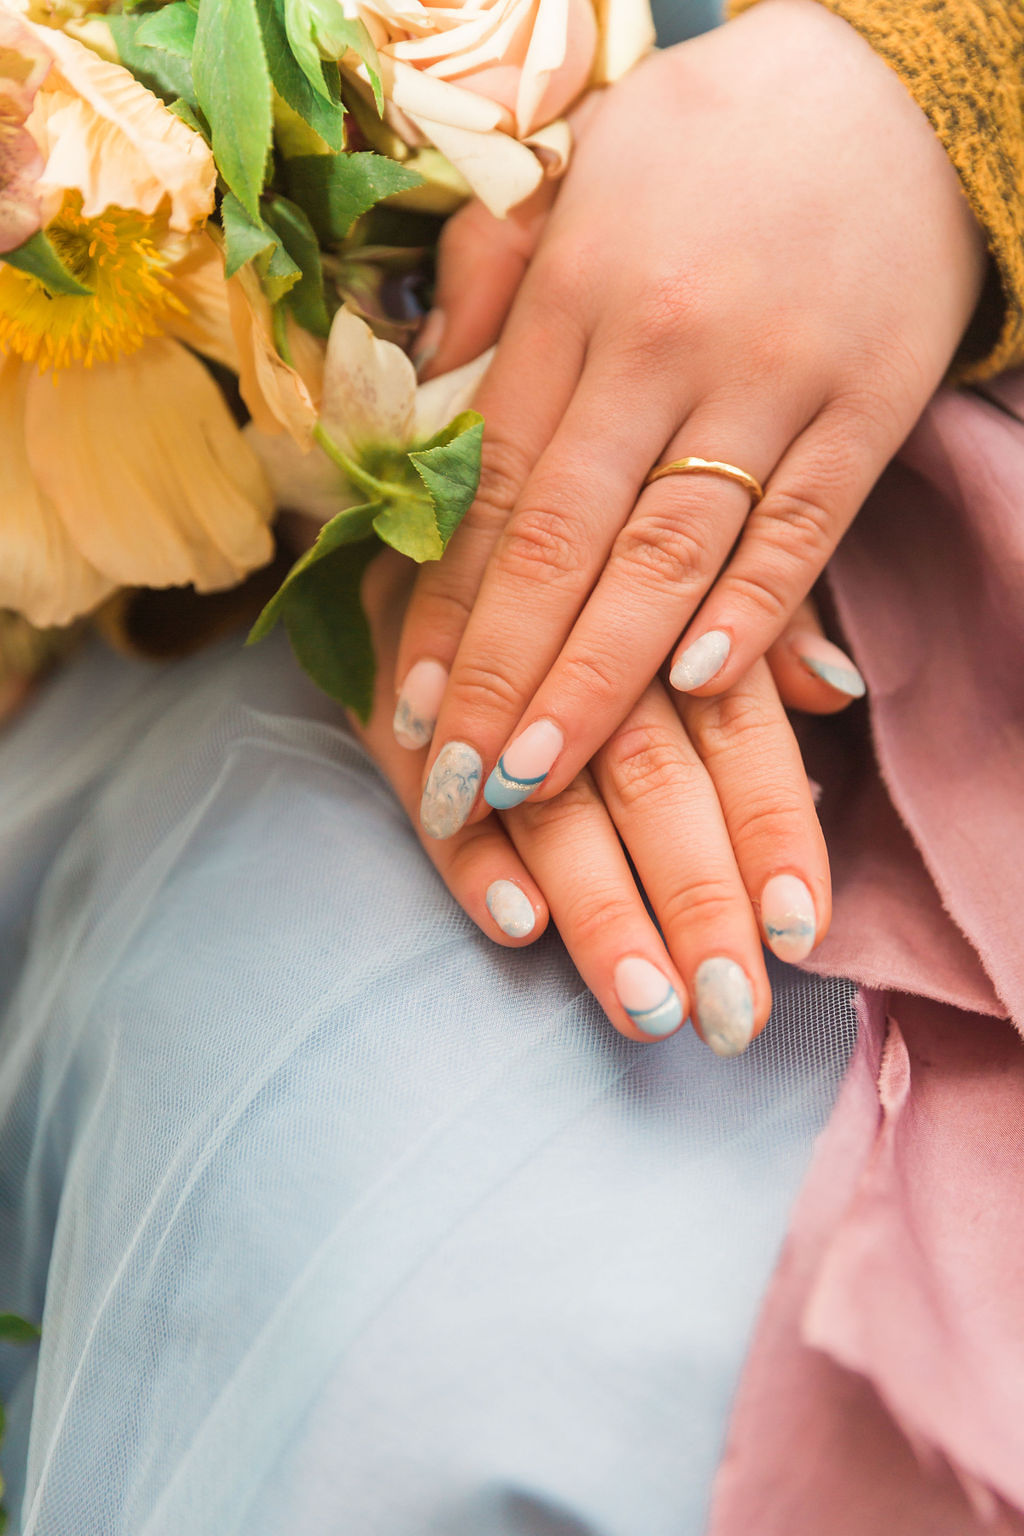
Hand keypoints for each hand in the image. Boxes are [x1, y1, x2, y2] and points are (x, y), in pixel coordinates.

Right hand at [358, 548, 830, 1055]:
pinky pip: (424, 783)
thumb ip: (768, 620)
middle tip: (732, 1012)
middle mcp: (585, 648)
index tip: (800, 933)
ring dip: (598, 904)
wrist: (425, 474)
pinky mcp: (395, 692)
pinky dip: (471, 855)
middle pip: (652, 781)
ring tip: (644, 1001)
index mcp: (669, 615)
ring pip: (551, 802)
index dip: (771, 830)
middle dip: (695, 899)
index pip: (737, 733)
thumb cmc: (590, 542)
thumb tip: (834, 688)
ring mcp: (484, 674)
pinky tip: (518, 924)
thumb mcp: (692, 552)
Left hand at [397, 0, 984, 839]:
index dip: (446, 609)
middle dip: (503, 676)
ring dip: (599, 678)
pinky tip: (698, 694)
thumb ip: (495, 297)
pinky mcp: (865, 411)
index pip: (490, 487)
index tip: (408, 708)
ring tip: (539, 774)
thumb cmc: (711, 145)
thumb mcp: (576, 179)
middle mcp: (660, 349)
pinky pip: (800, 529)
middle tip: (458, 783)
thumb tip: (423, 413)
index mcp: (572, 298)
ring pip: (668, 555)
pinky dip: (753, 614)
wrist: (897, 87)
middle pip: (563, 541)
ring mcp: (767, 383)